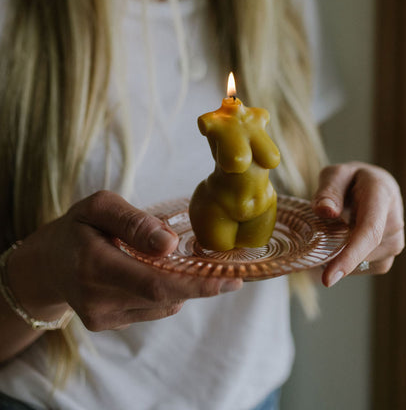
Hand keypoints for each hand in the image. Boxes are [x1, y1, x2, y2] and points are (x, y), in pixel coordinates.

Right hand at [12, 191, 241, 331]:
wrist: (46, 263)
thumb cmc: (78, 226)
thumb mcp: (99, 207)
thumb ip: (134, 222)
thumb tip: (170, 243)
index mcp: (94, 263)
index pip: (154, 282)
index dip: (195, 283)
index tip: (228, 277)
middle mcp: (97, 296)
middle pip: (163, 297)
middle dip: (202, 288)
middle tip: (234, 277)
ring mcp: (102, 315)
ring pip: (160, 303)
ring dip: (184, 286)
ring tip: (191, 263)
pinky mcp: (107, 323)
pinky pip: (150, 308)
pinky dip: (166, 291)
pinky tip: (161, 273)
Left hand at [312, 162, 403, 286]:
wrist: (374, 187)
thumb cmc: (351, 180)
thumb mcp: (335, 175)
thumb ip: (328, 191)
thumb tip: (326, 211)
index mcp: (381, 195)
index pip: (369, 231)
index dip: (349, 256)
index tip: (328, 279)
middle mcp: (395, 221)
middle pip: (363, 252)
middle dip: (335, 254)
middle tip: (314, 239)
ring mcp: (395, 241)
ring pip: (361, 263)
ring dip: (341, 256)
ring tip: (332, 233)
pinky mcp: (390, 255)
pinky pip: (363, 268)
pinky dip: (347, 262)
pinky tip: (341, 243)